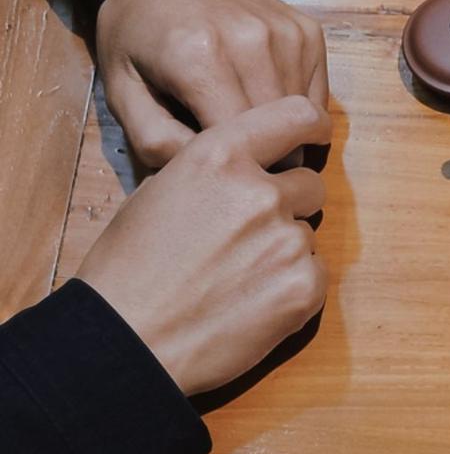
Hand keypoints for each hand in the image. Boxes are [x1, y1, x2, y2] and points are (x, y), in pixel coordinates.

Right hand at [76, 95, 330, 394]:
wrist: (129, 339)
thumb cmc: (129, 268)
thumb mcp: (159, 191)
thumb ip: (213, 173)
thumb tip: (245, 172)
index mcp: (219, 156)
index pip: (295, 115)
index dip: (310, 126)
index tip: (314, 134)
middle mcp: (260, 191)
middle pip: (309, 184)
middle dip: (290, 206)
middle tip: (250, 238)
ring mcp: (286, 240)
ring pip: (308, 234)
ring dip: (285, 251)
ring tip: (238, 279)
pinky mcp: (304, 287)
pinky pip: (316, 276)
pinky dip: (293, 289)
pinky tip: (251, 304)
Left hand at [97, 0, 328, 167]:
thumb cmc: (137, 34)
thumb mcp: (122, 91)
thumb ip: (156, 142)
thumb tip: (210, 179)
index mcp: (200, 59)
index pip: (240, 144)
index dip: (232, 172)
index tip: (216, 177)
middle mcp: (252, 42)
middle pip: (279, 135)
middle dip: (262, 159)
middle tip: (235, 163)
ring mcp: (286, 34)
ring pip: (304, 120)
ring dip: (283, 136)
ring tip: (248, 131)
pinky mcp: (307, 32)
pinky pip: (317, 97)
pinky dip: (296, 112)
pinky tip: (264, 104)